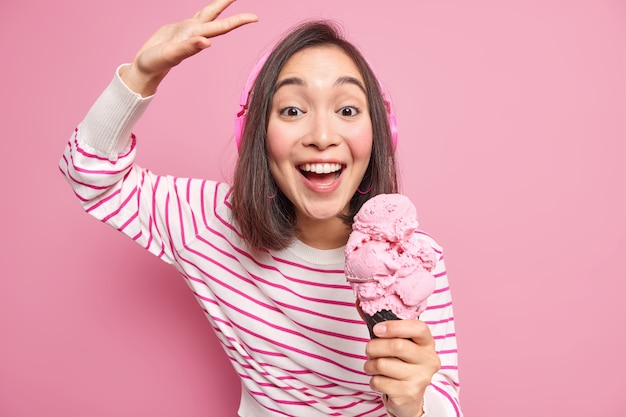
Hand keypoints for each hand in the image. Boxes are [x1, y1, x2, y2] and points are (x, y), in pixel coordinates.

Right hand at [120, 0, 257, 95]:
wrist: (146, 68)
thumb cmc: (156, 64)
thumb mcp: (171, 55)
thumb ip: (188, 48)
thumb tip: (207, 42)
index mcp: (196, 37)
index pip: (222, 27)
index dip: (239, 21)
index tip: (255, 18)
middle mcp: (196, 33)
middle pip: (218, 16)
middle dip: (231, 5)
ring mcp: (189, 30)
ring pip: (209, 13)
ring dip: (220, 5)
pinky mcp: (181, 28)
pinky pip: (198, 16)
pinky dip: (206, 10)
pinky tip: (210, 9)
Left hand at [364, 319, 440, 416]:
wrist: (409, 398)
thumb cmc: (401, 364)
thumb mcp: (398, 343)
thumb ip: (383, 326)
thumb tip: (359, 303)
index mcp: (427, 343)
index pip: (418, 328)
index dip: (395, 326)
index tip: (377, 329)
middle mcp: (429, 360)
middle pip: (397, 346)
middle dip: (374, 347)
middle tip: (369, 350)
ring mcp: (421, 378)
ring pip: (383, 364)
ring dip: (370, 365)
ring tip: (373, 366)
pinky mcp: (409, 394)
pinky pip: (379, 382)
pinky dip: (373, 380)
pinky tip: (380, 380)